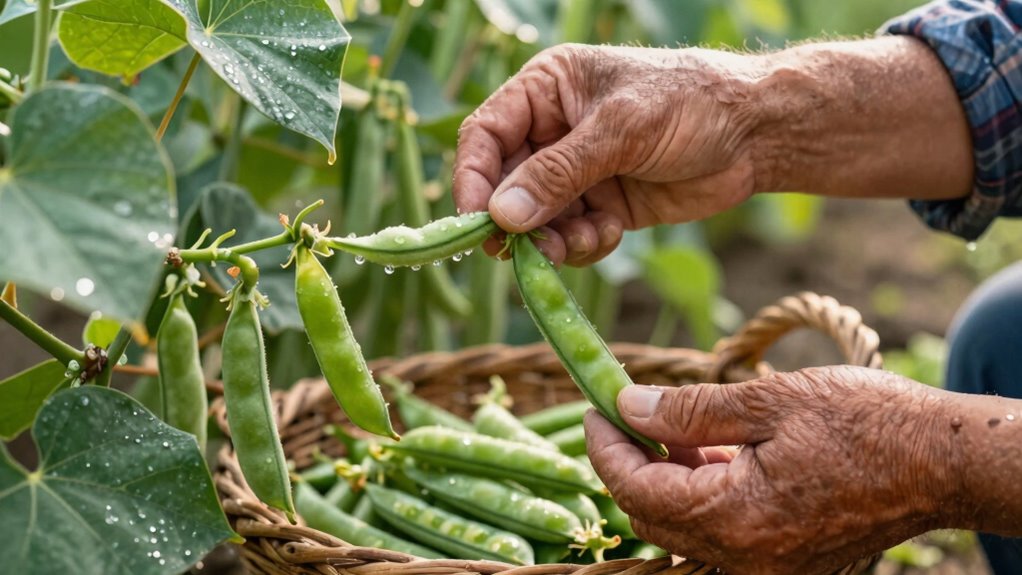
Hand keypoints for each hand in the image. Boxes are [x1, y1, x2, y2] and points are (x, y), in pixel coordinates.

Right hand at [453, 44, 766, 264]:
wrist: (757, 134)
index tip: (476, 220)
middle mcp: (554, 131)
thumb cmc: (690, 104)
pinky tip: (609, 234)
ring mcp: (578, 172)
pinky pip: (570, 236)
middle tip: (520, 252)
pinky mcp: (603, 206)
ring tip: (580, 241)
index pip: (486, 134)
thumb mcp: (620, 130)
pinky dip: (582, 244)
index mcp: (547, 90)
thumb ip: (558, 173)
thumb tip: (501, 217)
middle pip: (505, 185)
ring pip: (537, 219)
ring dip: (551, 239)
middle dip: (516, 220)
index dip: (473, 177)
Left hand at [584, 366, 962, 574]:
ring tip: (672, 424)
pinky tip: (711, 451)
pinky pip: (719, 531)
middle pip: (651, 517)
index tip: (594, 406)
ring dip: (665, 477)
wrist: (943, 460)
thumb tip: (626, 407)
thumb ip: (687, 412)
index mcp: (733, 518)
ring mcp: (765, 563)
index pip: (635, 490)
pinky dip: (701, 492)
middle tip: (626, 413)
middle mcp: (744, 556)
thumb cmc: (864, 423)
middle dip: (627, 464)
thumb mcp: (765, 400)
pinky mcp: (783, 557)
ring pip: (683, 526)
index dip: (604, 446)